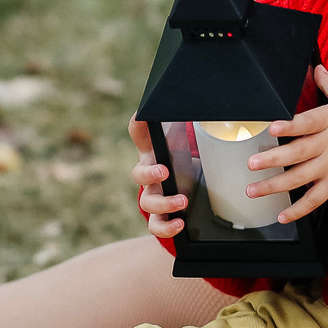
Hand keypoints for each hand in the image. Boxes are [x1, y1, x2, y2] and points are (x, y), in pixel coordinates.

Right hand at [127, 117, 188, 237]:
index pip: (139, 133)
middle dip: (149, 173)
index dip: (138, 124)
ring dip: (163, 203)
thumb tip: (188, 99)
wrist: (189, 180)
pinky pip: (156, 226)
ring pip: (147, 204)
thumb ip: (181, 121)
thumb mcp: (183, 137)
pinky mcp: (163, 215)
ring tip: (183, 200)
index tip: (142, 116)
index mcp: (152, 152)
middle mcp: (149, 174)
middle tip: (164, 171)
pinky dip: (166, 228)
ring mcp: (154, 196)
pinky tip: (180, 225)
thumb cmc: (181, 155)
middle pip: (138, 174)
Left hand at [245, 65, 327, 222]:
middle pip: (298, 152)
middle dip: (272, 159)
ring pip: (300, 178)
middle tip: (251, 163)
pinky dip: (298, 210)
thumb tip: (316, 66)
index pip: (309, 122)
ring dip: (274, 185)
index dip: (290, 125)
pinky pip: (314, 200)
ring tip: (252, 190)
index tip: (273, 128)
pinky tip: (281, 216)